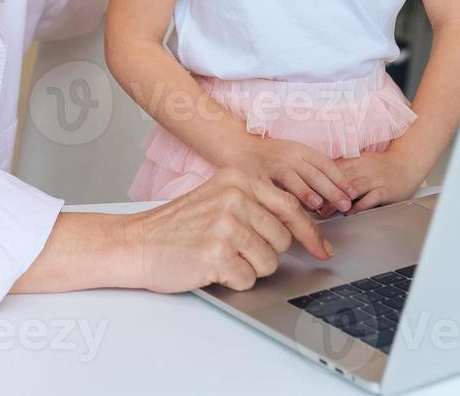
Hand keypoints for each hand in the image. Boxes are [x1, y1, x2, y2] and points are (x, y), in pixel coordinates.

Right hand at [121, 167, 334, 293]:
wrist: (136, 242)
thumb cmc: (178, 225)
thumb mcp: (218, 197)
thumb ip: (256, 204)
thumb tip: (304, 230)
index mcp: (238, 178)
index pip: (290, 207)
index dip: (311, 233)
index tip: (323, 250)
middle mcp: (234, 197)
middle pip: (282, 239)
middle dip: (265, 252)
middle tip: (236, 249)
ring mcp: (226, 225)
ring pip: (269, 262)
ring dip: (248, 267)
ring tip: (220, 256)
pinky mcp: (217, 254)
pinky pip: (248, 279)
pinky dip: (232, 281)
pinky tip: (210, 267)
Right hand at [216, 134, 359, 214]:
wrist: (235, 144)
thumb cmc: (267, 157)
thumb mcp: (291, 156)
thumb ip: (308, 172)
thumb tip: (332, 195)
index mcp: (300, 150)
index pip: (325, 164)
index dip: (341, 179)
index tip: (353, 193)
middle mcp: (288, 155)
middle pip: (313, 172)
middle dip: (331, 189)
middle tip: (345, 205)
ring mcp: (271, 164)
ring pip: (293, 178)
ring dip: (308, 192)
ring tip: (320, 206)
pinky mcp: (256, 174)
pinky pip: (271, 187)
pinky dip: (281, 197)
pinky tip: (288, 208)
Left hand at [314, 149, 427, 214]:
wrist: (409, 162)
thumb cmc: (383, 165)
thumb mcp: (361, 161)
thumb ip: (343, 168)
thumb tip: (320, 176)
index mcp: (355, 160)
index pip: (332, 169)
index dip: (318, 180)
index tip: (305, 190)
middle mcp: (363, 168)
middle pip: (339, 180)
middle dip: (324, 192)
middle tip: (310, 205)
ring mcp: (375, 179)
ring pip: (352, 189)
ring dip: (337, 201)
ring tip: (325, 212)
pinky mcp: (386, 189)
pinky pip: (371, 197)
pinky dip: (360, 206)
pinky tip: (350, 213)